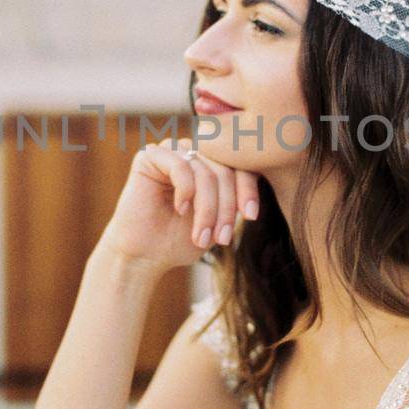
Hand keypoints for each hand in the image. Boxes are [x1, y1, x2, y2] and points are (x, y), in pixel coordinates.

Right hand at [98, 136, 261, 274]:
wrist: (144, 257)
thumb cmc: (180, 240)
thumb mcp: (219, 220)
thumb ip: (236, 199)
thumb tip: (264, 180)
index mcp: (210, 163)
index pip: (240, 165)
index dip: (248, 190)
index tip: (250, 217)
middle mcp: (192, 151)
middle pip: (224, 169)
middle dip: (226, 207)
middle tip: (222, 238)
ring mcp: (172, 151)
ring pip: (205, 171)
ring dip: (208, 208)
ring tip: (202, 236)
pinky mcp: (150, 156)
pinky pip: (180, 165)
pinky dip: (186, 191)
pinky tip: (181, 210)